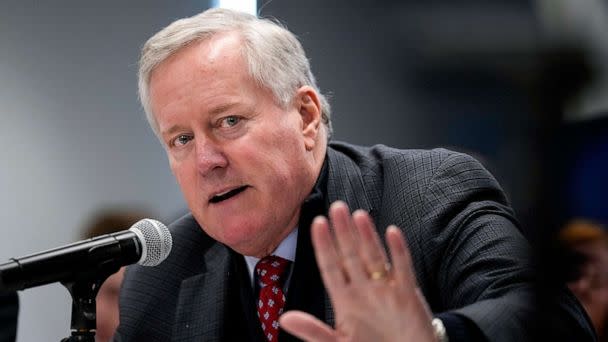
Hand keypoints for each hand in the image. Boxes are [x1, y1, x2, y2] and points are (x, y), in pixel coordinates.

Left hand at [280, 201, 435, 341]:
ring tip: (358, 215)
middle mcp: (365, 289)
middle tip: (336, 208)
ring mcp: (386, 290)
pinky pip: (403, 269)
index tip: (316, 224)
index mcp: (346, 299)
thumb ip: (312, 331)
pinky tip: (392, 232)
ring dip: (367, 236)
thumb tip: (284, 319)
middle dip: (343, 232)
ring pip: (374, 256)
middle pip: (351, 255)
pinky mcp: (408, 295)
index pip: (331, 266)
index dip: (324, 246)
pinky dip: (398, 252)